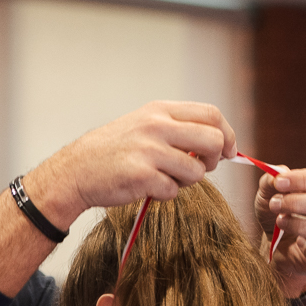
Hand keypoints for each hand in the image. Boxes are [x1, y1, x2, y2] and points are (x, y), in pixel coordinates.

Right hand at [25, 101, 236, 227]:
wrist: (77, 170)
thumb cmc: (114, 150)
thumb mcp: (144, 125)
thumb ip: (178, 128)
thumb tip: (219, 142)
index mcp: (160, 111)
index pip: (211, 114)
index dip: (227, 134)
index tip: (228, 151)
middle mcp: (156, 126)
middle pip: (213, 140)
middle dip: (214, 160)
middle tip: (201, 168)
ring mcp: (149, 151)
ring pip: (196, 171)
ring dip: (186, 181)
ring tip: (164, 178)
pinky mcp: (142, 176)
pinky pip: (173, 191)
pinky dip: (165, 194)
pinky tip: (147, 187)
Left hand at [254, 165, 305, 296]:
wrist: (274, 250)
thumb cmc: (276, 217)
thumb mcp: (267, 196)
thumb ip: (270, 182)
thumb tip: (278, 173)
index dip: (303, 178)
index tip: (279, 183)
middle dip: (300, 203)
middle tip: (275, 205)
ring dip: (303, 227)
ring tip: (281, 223)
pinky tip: (300, 247)